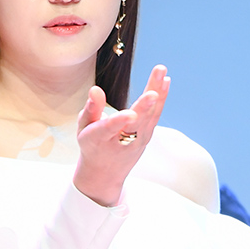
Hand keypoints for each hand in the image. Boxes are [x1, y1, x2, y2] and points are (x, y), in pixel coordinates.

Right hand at [73, 65, 169, 205]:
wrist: (104, 174)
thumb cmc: (92, 146)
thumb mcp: (84, 129)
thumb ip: (91, 109)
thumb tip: (95, 89)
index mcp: (100, 140)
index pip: (109, 130)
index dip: (119, 121)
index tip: (130, 114)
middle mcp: (121, 142)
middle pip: (135, 124)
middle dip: (144, 108)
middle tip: (153, 93)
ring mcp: (138, 140)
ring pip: (149, 117)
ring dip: (157, 94)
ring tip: (161, 73)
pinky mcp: (147, 136)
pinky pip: (155, 115)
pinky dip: (161, 98)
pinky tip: (165, 81)